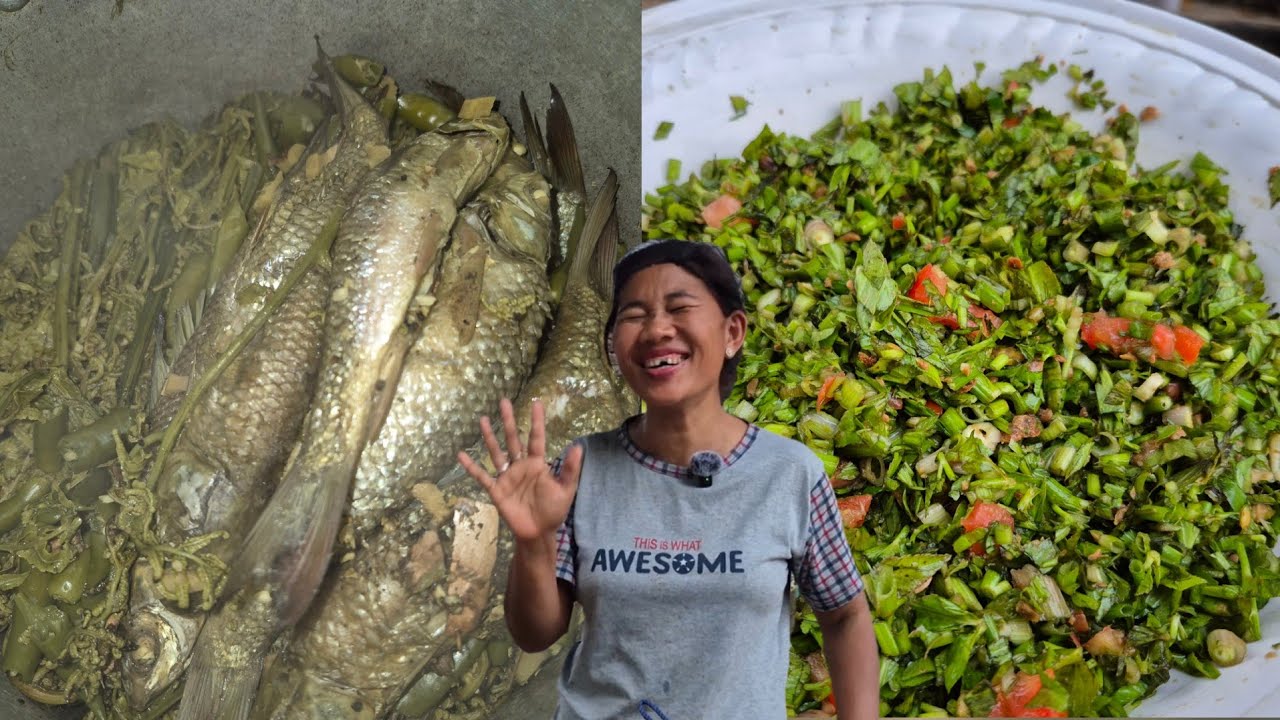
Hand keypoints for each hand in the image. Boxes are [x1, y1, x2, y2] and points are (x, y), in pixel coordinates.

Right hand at [457, 398, 582, 542]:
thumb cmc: (553, 510)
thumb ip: (570, 469)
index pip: (536, 438)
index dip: (537, 421)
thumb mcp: (566, 490)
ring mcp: (507, 477)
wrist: (538, 532)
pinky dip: (471, 466)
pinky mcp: (496, 490)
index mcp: (537, 464)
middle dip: (509, 421)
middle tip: (504, 401)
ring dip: (490, 437)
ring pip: (497, 452)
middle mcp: (520, 466)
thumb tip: (578, 447)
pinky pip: (481, 476)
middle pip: (514, 439)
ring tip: (483, 419)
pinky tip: (461, 455)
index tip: (536, 403)